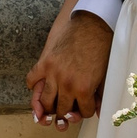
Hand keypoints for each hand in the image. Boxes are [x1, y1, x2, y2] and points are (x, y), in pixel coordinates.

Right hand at [27, 9, 111, 128]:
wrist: (92, 23)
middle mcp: (66, 84)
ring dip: (48, 106)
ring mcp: (53, 73)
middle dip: (66, 113)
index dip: (86, 111)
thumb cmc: (101, 47)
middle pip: (61, 110)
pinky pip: (31, 80)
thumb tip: (99, 113)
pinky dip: (33, 85)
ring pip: (44, 101)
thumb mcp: (105, 74)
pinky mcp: (44, 62)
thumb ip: (101, 95)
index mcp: (84, 88)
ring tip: (52, 105)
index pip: (83, 112)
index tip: (86, 106)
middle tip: (66, 111)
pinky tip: (39, 87)